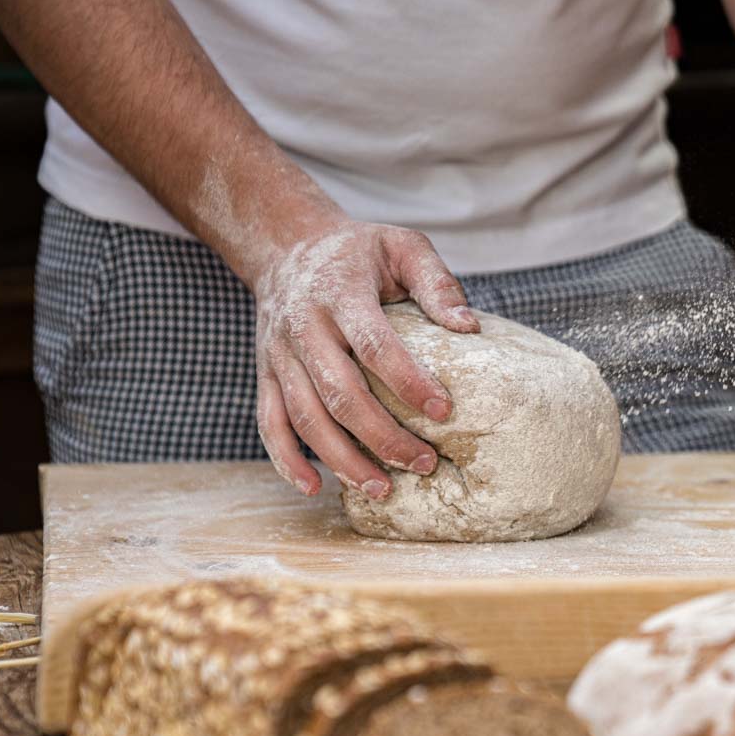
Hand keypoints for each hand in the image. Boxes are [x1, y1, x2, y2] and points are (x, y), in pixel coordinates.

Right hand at [251, 219, 478, 498]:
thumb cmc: (358, 251)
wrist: (285, 245)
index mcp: (340, 293)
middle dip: (382, 436)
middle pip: (340, 393)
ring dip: (343, 459)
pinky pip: (270, 423)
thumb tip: (469, 329)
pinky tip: (315, 488)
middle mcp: (303, 326)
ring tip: (383, 490)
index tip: (444, 412)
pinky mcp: (265, 374)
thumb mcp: (401, 245)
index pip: (374, 345)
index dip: (408, 381)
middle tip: (425, 464)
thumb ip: (437, 283)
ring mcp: (279, 354)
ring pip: (306, 417)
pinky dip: (287, 460)